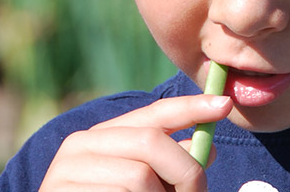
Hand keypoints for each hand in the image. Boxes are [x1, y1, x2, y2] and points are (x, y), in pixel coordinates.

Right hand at [39, 94, 232, 191]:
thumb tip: (206, 147)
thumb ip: (169, 167)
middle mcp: (79, 146)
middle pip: (151, 142)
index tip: (223, 106)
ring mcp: (67, 172)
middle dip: (185, 170)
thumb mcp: (144, 188)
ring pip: (139, 178)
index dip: (189, 107)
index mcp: (100, 138)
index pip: (151, 115)